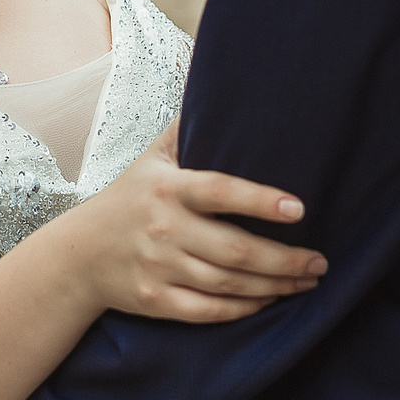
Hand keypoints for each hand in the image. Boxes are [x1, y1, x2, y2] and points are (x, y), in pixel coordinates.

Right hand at [57, 122, 324, 322]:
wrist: (78, 255)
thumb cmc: (129, 198)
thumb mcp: (152, 158)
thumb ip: (186, 128)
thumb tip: (222, 88)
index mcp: (169, 188)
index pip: (221, 192)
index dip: (261, 200)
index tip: (299, 209)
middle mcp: (164, 228)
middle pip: (235, 250)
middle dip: (286, 260)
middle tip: (320, 262)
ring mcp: (159, 267)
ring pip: (229, 284)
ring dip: (275, 287)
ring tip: (307, 281)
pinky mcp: (156, 299)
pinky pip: (209, 311)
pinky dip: (243, 310)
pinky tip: (269, 301)